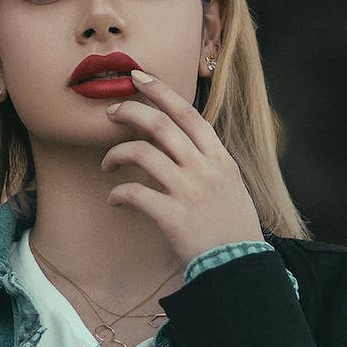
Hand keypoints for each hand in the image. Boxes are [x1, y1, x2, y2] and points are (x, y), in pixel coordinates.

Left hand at [101, 69, 264, 265]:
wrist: (240, 268)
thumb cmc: (233, 230)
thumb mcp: (232, 187)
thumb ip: (210, 164)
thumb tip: (184, 144)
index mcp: (220, 160)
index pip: (189, 113)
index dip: (161, 91)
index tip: (138, 78)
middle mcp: (205, 170)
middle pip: (161, 126)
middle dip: (131, 112)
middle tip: (111, 113)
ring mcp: (190, 192)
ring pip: (143, 154)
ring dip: (117, 153)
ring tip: (106, 163)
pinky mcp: (174, 217)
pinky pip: (135, 193)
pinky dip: (118, 193)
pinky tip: (114, 200)